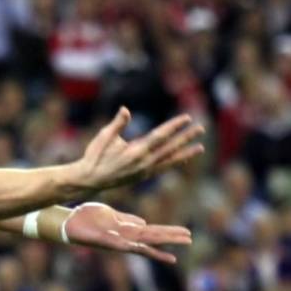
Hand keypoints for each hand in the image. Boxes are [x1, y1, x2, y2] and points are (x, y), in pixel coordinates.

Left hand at [62, 202, 192, 263]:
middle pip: (154, 237)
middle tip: (190, 238)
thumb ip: (128, 220)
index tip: (185, 233)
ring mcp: (119, 241)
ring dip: (162, 243)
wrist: (69, 223)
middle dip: (171, 237)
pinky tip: (148, 248)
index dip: (169, 232)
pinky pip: (127, 246)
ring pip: (145, 242)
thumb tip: (144, 223)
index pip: (153, 231)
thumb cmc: (88, 218)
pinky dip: (140, 248)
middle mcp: (126, 237)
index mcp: (128, 229)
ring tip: (178, 242)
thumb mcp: (112, 216)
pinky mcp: (109, 243)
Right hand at [70, 108, 204, 190]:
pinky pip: (163, 167)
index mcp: (135, 151)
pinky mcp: (143, 176)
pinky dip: (175, 162)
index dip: (174, 126)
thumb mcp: (104, 137)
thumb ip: (117, 124)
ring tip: (200, 147)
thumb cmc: (95, 155)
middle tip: (201, 128)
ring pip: (170, 160)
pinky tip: (184, 158)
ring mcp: (145, 171)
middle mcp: (144, 162)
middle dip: (186, 137)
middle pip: (170, 147)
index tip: (187, 118)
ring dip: (186, 152)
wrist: (90, 180)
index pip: (160, 136)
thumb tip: (125, 110)